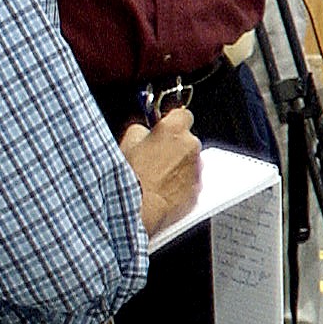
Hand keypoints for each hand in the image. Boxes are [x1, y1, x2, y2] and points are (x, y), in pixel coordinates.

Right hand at [120, 107, 201, 238]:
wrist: (135, 209)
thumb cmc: (129, 176)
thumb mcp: (126, 141)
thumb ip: (141, 130)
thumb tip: (145, 130)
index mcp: (175, 130)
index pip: (183, 114)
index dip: (172, 122)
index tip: (164, 128)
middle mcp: (191, 147)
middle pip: (187, 141)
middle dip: (174, 147)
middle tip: (154, 157)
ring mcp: (196, 171)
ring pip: (189, 164)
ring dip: (177, 167)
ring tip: (154, 177)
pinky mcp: (196, 192)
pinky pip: (190, 184)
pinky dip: (179, 186)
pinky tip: (160, 191)